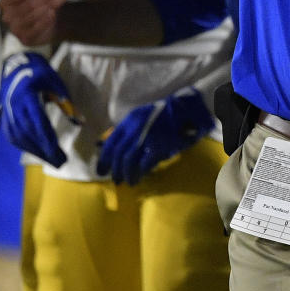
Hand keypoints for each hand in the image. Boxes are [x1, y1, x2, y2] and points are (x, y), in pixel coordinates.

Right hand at [0, 0, 66, 45]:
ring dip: (50, 4)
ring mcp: (15, 29)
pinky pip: (36, 29)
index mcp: (4, 3)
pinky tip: (52, 13)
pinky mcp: (25, 39)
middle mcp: (7, 17)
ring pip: (34, 15)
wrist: (46, 19)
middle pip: (30, 3)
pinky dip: (45, 20)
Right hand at [0, 51, 69, 166]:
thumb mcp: (55, 81)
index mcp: (27, 95)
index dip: (47, 138)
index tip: (57, 152)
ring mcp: (8, 114)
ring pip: (20, 138)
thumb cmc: (39, 73)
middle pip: (29, 133)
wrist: (16, 68)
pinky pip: (14, 137)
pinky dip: (26, 147)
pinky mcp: (6, 119)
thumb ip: (65, 100)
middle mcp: (14, 107)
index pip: (37, 121)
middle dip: (45, 149)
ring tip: (53, 161)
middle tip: (61, 162)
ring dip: (36, 151)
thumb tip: (80, 121)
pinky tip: (38, 153)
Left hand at [96, 89, 213, 184]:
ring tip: (128, 182)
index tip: (101, 170)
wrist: (188, 108)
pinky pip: (144, 164)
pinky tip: (139, 178)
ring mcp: (146, 137)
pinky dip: (140, 173)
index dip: (104, 159)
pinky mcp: (158, 146)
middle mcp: (135, 128)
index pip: (110, 142)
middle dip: (115, 170)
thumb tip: (122, 151)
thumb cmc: (167, 114)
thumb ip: (132, 130)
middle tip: (115, 180)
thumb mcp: (145, 117)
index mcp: (130, 120)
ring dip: (126, 174)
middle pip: (118, 154)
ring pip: (128, 161)